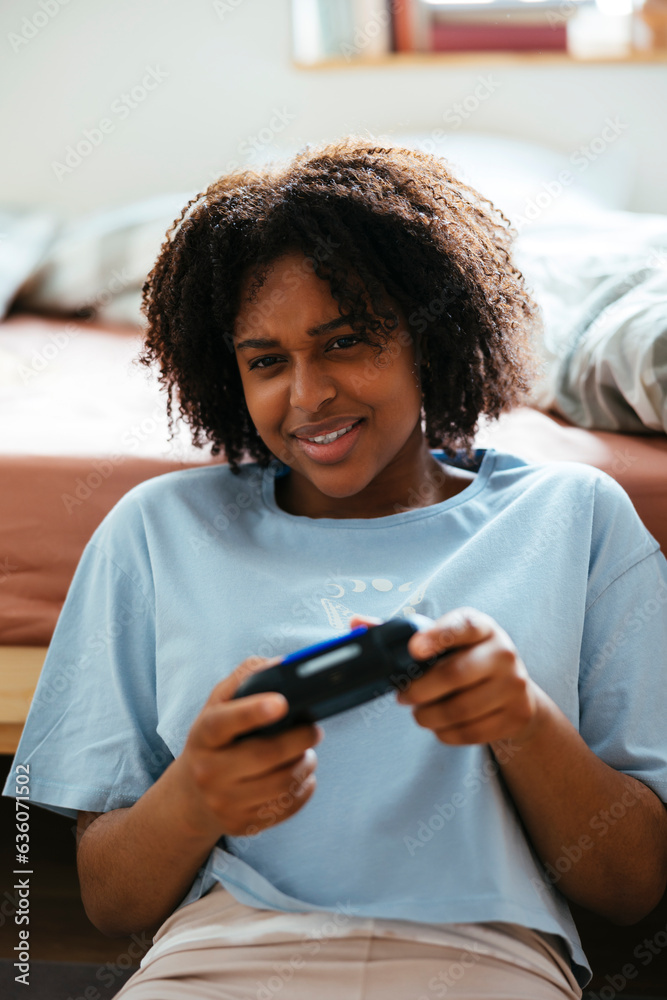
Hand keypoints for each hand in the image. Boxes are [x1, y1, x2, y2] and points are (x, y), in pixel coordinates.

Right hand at [178, 654, 322, 839]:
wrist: (191, 795)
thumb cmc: (215, 739)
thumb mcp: (218, 704)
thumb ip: (246, 678)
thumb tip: (283, 664)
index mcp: (204, 734)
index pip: (225, 722)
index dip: (254, 712)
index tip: (282, 702)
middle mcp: (209, 771)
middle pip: (265, 755)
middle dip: (300, 739)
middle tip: (315, 729)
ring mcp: (223, 802)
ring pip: (282, 783)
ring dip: (305, 764)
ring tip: (308, 752)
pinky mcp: (241, 825)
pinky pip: (285, 808)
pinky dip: (304, 789)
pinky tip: (303, 776)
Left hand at [349, 609, 541, 746]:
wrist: (514, 691)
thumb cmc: (464, 658)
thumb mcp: (441, 639)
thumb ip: (398, 631)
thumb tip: (355, 623)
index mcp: (480, 626)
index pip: (461, 626)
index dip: (437, 636)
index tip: (414, 648)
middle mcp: (503, 652)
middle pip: (454, 675)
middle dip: (418, 691)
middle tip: (402, 696)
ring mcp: (514, 685)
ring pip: (460, 709)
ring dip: (428, 716)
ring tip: (420, 713)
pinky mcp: (516, 715)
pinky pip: (471, 732)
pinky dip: (447, 733)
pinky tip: (440, 725)